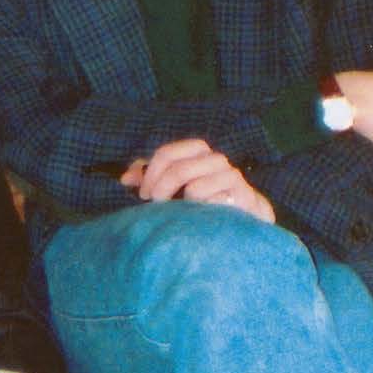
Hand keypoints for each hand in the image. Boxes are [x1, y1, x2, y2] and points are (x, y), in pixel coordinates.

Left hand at [120, 139, 274, 221]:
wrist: (245, 219)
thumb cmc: (203, 201)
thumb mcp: (173, 188)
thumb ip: (151, 179)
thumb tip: (125, 177)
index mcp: (198, 153)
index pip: (168, 153)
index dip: (151, 172)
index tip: (144, 194)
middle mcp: (216, 161)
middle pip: (181, 167)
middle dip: (163, 186)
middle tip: (156, 203)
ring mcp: (232, 178)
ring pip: (199, 185)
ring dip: (184, 201)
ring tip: (183, 211)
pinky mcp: (247, 198)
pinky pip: (220, 200)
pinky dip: (207, 209)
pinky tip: (205, 217)